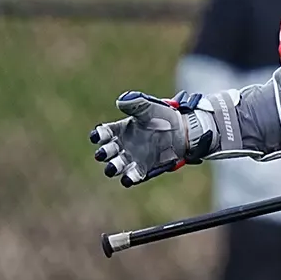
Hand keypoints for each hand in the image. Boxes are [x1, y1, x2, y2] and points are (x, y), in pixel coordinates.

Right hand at [89, 91, 217, 187]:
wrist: (182, 131)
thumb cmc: (163, 117)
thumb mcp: (149, 107)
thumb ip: (136, 103)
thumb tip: (122, 100)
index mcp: (120, 129)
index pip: (104, 133)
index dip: (99, 135)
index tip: (98, 135)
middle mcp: (122, 145)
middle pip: (107, 151)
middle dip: (103, 153)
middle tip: (103, 154)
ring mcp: (131, 158)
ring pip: (116, 165)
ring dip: (113, 167)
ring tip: (113, 168)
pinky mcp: (143, 168)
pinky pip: (133, 175)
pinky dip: (129, 178)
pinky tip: (128, 178)